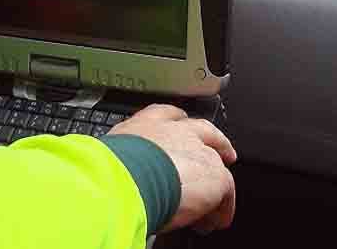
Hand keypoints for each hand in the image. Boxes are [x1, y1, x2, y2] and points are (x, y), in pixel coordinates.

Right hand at [109, 104, 236, 233]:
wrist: (128, 179)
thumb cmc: (110, 171)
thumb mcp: (111, 159)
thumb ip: (124, 160)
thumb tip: (118, 175)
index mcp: (146, 125)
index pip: (167, 115)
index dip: (178, 123)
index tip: (183, 127)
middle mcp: (176, 131)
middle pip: (204, 131)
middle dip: (216, 142)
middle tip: (224, 154)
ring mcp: (199, 150)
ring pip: (216, 163)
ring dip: (216, 183)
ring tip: (216, 203)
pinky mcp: (215, 174)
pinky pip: (226, 191)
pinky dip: (222, 208)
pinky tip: (215, 221)